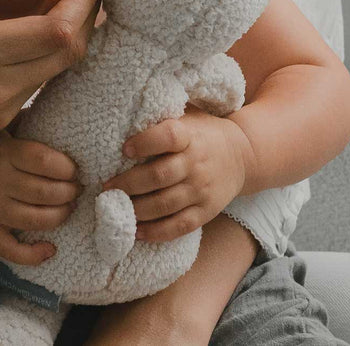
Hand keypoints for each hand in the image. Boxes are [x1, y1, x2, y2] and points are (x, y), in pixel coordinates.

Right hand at [0, 0, 100, 195]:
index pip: (59, 29)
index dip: (85, 1)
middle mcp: (0, 87)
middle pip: (71, 53)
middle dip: (88, 18)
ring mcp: (0, 113)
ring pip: (56, 76)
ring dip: (69, 44)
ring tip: (67, 11)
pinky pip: (35, 95)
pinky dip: (45, 67)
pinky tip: (34, 48)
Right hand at [0, 131, 80, 265]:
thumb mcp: (0, 130)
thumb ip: (27, 126)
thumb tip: (64, 127)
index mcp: (2, 152)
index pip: (43, 160)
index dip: (67, 167)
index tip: (74, 169)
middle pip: (45, 192)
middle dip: (70, 192)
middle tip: (76, 190)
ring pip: (36, 220)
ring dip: (61, 216)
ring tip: (68, 208)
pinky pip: (12, 250)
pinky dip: (34, 255)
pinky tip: (50, 249)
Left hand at [102, 107, 251, 242]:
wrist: (242, 155)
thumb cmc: (201, 133)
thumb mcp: (186, 118)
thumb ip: (160, 120)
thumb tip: (121, 118)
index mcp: (189, 136)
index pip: (168, 137)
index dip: (145, 142)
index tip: (124, 148)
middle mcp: (195, 163)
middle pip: (159, 175)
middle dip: (129, 183)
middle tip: (107, 187)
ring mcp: (202, 190)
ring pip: (165, 204)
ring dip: (137, 209)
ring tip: (115, 208)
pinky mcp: (206, 211)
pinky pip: (180, 226)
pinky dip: (157, 232)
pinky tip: (136, 231)